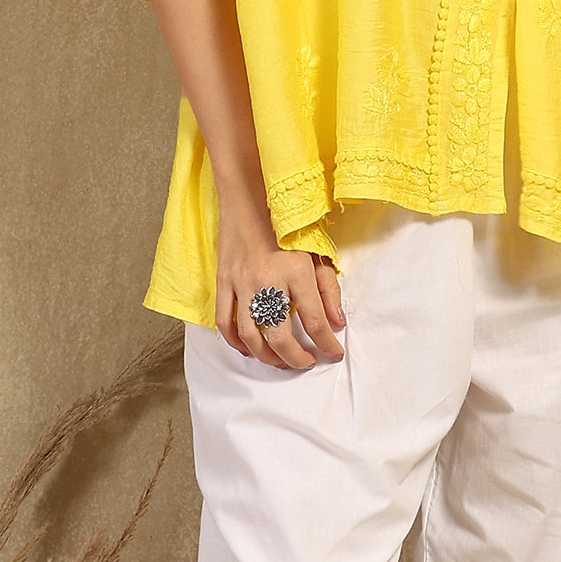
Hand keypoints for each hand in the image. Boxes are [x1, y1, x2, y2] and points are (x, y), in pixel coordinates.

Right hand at [216, 230, 345, 369]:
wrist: (250, 199)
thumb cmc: (286, 227)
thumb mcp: (317, 252)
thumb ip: (328, 289)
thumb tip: (337, 323)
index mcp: (296, 270)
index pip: (315, 320)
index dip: (327, 344)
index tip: (334, 353)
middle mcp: (268, 280)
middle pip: (280, 336)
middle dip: (296, 358)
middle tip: (306, 362)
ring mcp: (242, 282)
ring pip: (250, 335)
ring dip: (266, 356)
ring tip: (280, 361)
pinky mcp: (223, 281)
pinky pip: (224, 321)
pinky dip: (235, 342)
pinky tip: (250, 348)